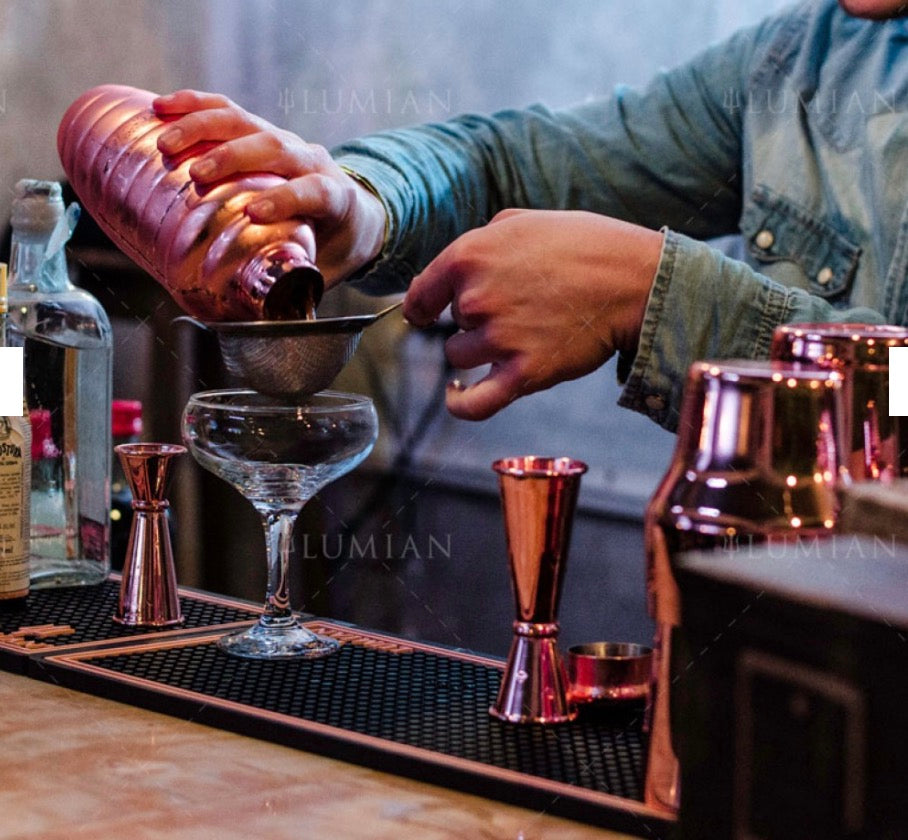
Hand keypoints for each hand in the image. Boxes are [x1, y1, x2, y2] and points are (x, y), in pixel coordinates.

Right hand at [153, 89, 386, 286]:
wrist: (355, 213)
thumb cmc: (337, 247)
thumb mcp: (327, 272)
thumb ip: (292, 292)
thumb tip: (248, 327)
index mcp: (335, 197)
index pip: (314, 189)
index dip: (286, 198)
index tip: (254, 213)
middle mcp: (310, 161)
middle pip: (274, 147)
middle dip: (233, 158)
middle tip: (197, 176)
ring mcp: (284, 141)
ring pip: (246, 122)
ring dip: (204, 127)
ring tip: (166, 144)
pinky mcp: (260, 131)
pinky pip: (228, 110)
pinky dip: (193, 105)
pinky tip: (160, 107)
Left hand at [403, 209, 663, 419]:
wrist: (634, 281)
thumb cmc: (585, 246)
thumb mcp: (524, 220)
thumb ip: (481, 242)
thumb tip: (451, 271)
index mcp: (470, 256)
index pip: (422, 292)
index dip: (422, 305)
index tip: (424, 313)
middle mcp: (477, 299)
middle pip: (450, 324)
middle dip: (475, 318)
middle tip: (519, 305)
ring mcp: (499, 339)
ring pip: (460, 356)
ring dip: (479, 350)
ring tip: (517, 333)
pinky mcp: (524, 374)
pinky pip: (473, 403)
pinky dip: (459, 404)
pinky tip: (456, 395)